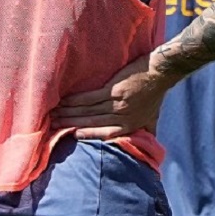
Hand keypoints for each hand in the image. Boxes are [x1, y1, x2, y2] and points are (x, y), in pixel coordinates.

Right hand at [52, 54, 168, 139]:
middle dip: (71, 123)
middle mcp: (122, 117)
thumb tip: (144, 142)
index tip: (72, 135)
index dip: (87, 134)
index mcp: (129, 125)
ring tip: (56, 112)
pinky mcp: (113, 90)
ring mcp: (117, 104)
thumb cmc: (155, 94)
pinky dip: (76, 100)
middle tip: (54, 123)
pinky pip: (90, 98)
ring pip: (88, 111)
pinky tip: (65, 101)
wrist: (159, 72)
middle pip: (92, 122)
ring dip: (70, 112)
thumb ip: (145, 130)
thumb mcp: (152, 117)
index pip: (105, 134)